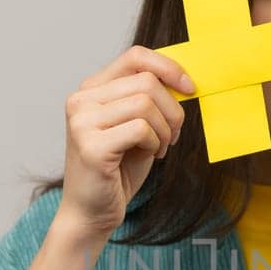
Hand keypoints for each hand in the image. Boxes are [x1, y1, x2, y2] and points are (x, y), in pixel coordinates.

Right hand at [59, 45, 194, 236]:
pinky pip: (141, 129)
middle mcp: (81, 100)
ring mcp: (82, 122)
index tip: (190, 88)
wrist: (92, 212)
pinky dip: (155, 143)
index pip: (135, 56)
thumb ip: (150, 100)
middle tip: (173, 134)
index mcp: (91, 89)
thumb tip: (184, 80)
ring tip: (159, 147)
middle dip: (172, 109)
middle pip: (146, 81)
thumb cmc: (118, 169)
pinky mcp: (91, 146)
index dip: (169, 67)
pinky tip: (149, 156)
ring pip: (146, 104)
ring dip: (164, 129)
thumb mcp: (138, 126)